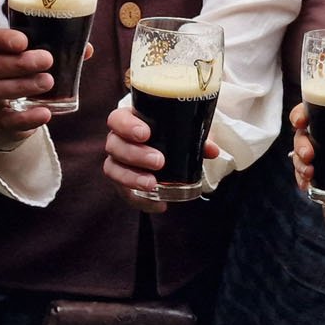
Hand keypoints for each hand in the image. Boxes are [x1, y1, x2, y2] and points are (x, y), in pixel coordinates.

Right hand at [0, 26, 52, 150]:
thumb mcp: (40, 63)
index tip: (23, 41)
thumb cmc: (27, 78)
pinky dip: (27, 117)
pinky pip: (9, 120)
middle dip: (20, 62)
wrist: (13, 117)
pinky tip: (45, 113)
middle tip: (47, 60)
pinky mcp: (1, 121)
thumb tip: (87, 48)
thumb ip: (60, 53)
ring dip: (23, 86)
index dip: (4, 39)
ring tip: (48, 82)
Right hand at [103, 105, 218, 213]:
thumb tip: (212, 150)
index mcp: (129, 122)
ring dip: (132, 177)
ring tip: (153, 184)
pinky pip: (124, 193)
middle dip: (136, 154)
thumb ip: (197, 139)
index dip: (127, 126)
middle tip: (159, 161)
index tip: (146, 133)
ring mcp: (117, 163)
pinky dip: (141, 200)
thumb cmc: (170, 135)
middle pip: (114, 145)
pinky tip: (159, 204)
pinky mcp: (122, 184)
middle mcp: (118, 141)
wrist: (166, 152)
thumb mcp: (184, 133)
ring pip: (112, 169)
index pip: (117, 119)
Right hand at [286, 102, 324, 195]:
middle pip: (299, 136)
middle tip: (309, 155)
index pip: (305, 111)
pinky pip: (301, 173)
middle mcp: (314, 134)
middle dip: (301, 146)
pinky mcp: (312, 169)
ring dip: (300, 165)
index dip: (298, 115)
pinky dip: (302, 180)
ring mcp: (311, 152)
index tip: (300, 122)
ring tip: (310, 173)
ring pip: (297, 156)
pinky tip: (307, 185)